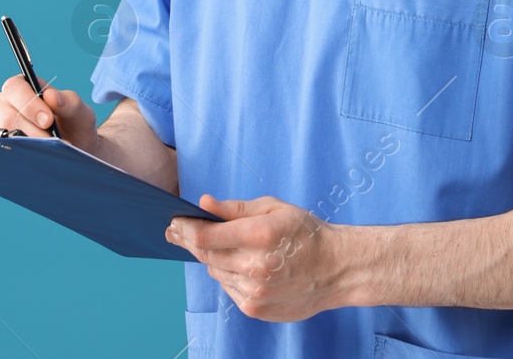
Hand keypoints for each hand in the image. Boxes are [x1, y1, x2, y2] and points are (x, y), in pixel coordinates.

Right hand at [0, 75, 99, 154]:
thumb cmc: (74, 129)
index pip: (14, 88)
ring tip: (46, 150)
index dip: (29, 104)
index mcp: (23, 87)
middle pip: (6, 115)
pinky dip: (18, 156)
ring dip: (26, 145)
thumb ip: (70, 102)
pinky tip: (34, 158)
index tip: (48, 121)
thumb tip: (51, 96)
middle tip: (51, 141)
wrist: (73, 155)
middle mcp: (4, 104)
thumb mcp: (81, 115)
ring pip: (2, 136)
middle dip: (31, 130)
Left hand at [166, 195, 348, 321]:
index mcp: (260, 235)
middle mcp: (255, 266)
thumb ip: (235, 208)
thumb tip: (204, 203)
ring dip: (214, 259)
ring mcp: (255, 291)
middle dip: (191, 242)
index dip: (185, 229)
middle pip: (206, 256)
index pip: (206, 237)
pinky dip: (229, 276)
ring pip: (216, 273)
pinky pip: (228, 289)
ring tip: (226, 247)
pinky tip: (243, 266)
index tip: (175, 223)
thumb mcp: (275, 208)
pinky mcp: (256, 308)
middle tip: (179, 232)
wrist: (337, 269)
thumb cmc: (307, 234)